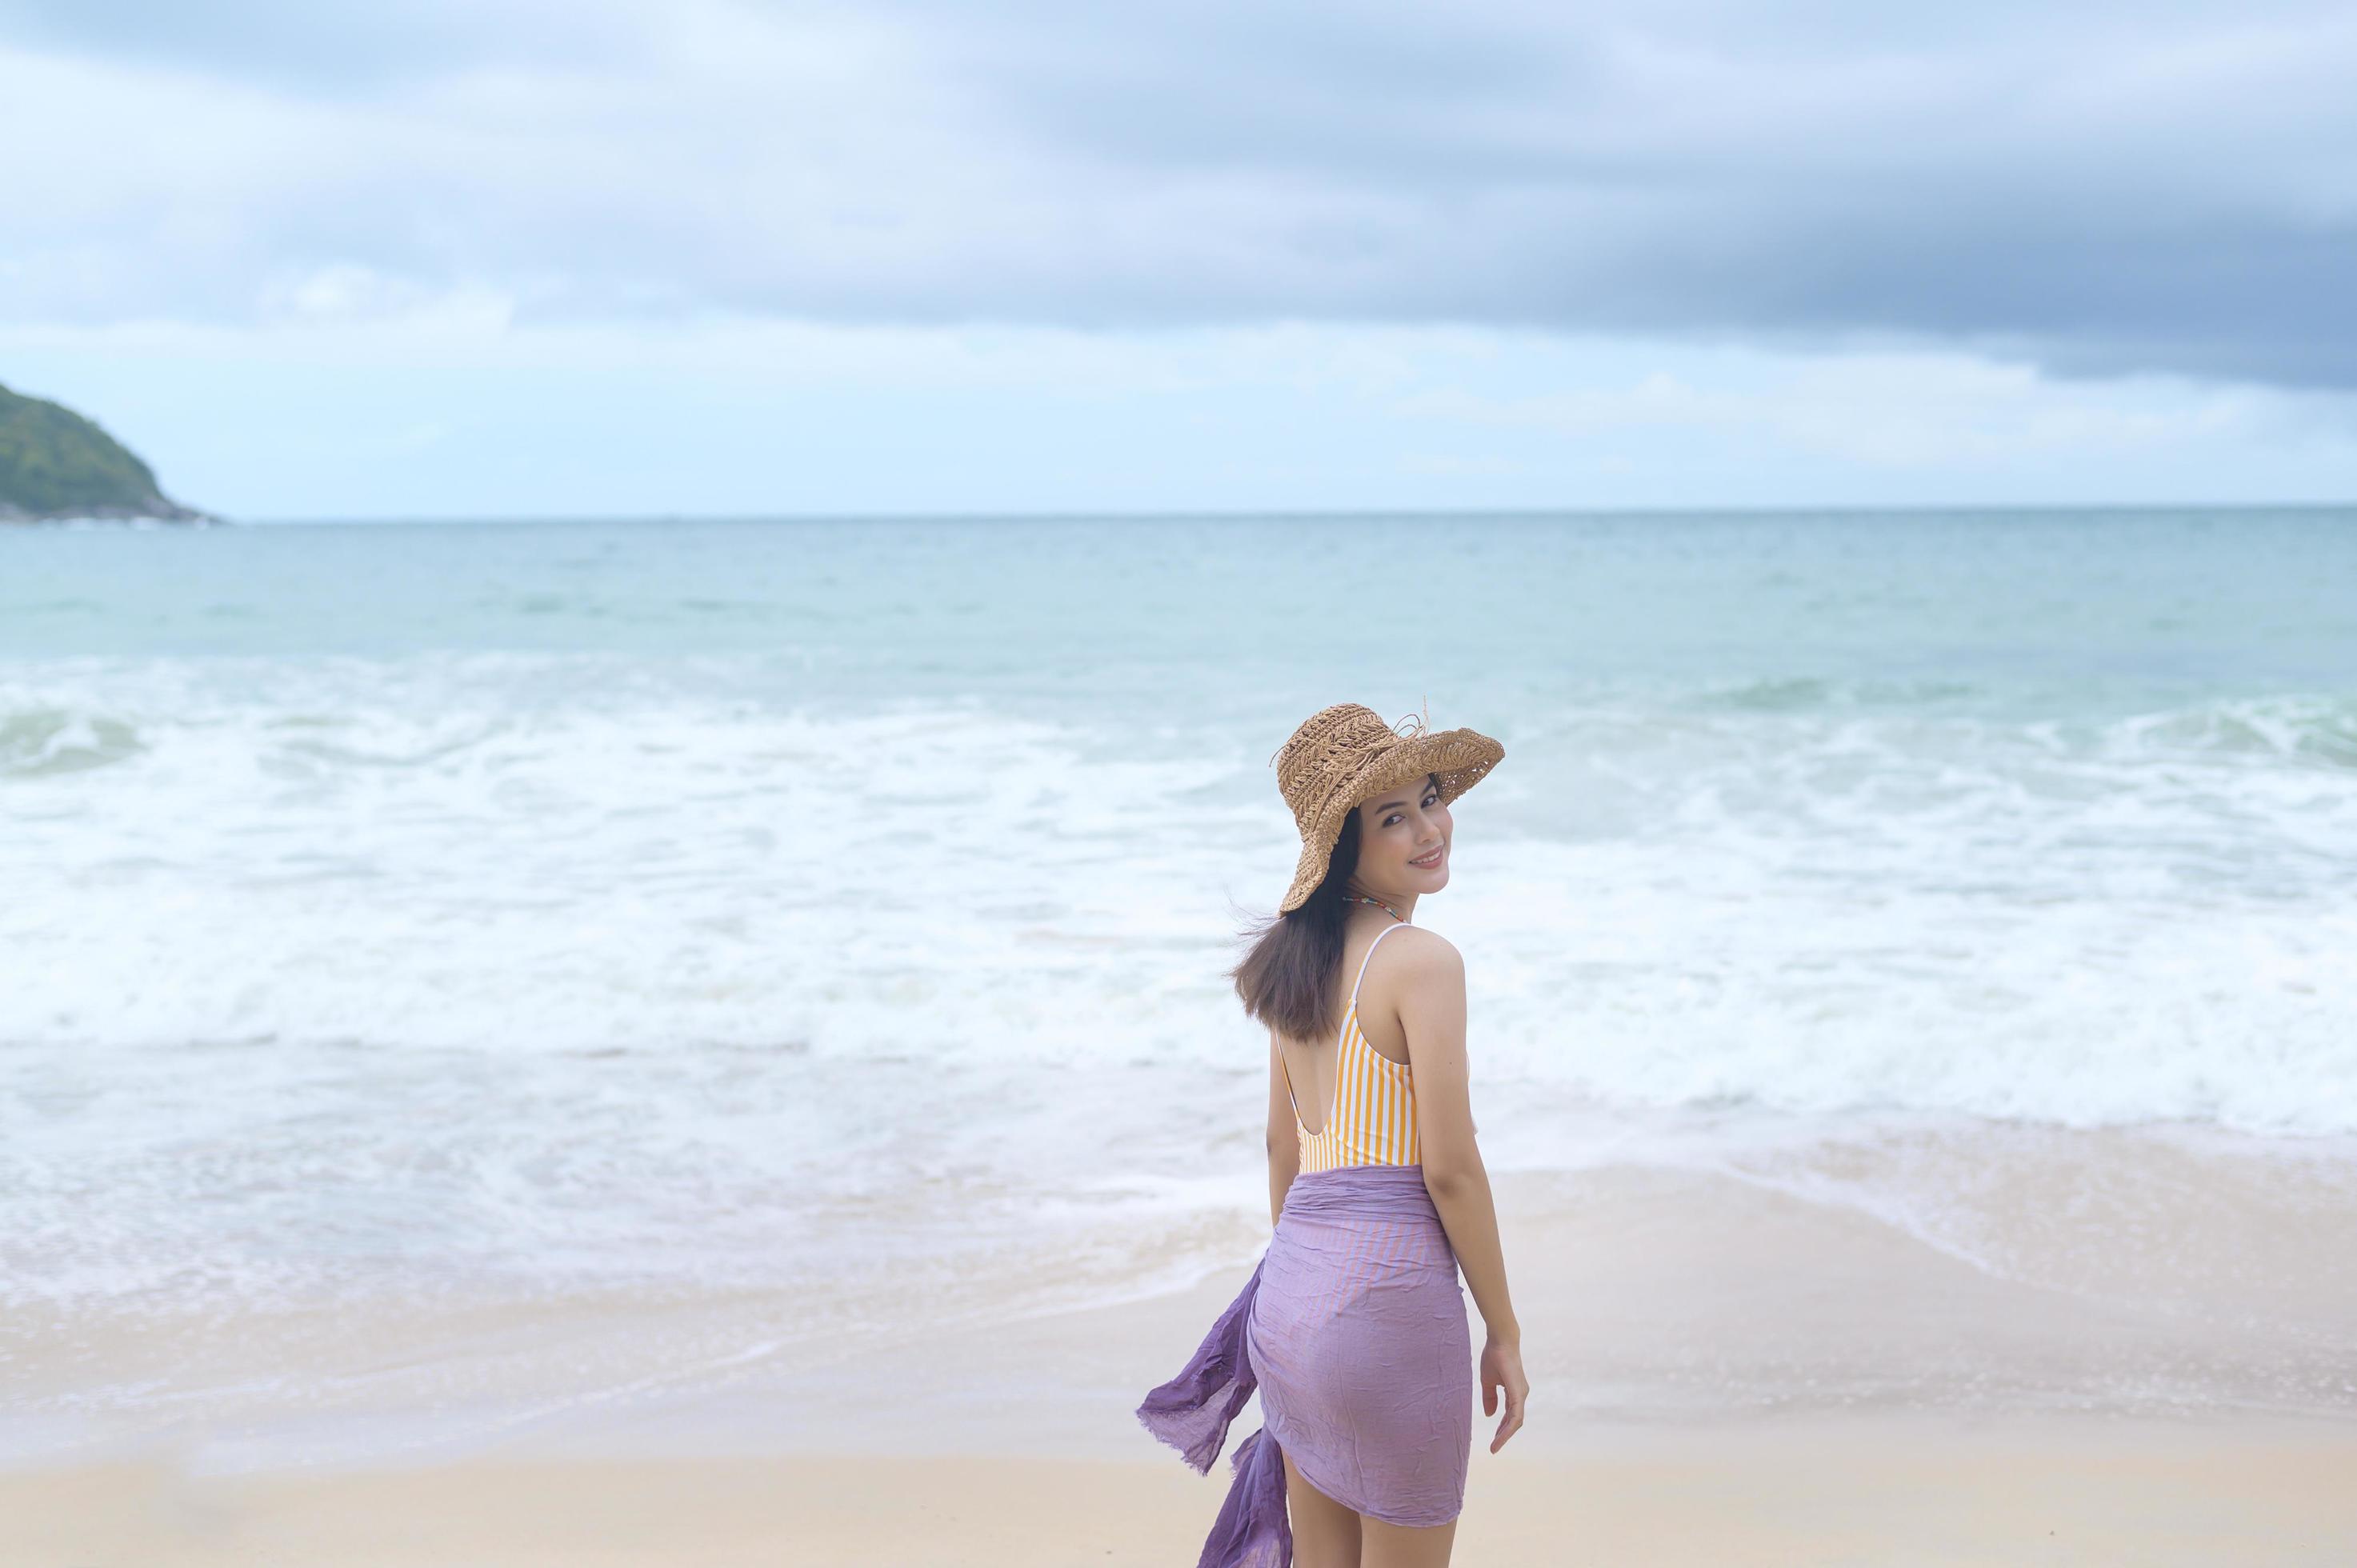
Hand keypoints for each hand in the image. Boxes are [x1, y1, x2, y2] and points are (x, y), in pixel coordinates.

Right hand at [1479, 1333, 1527, 1452]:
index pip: (1510, 1415)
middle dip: (1504, 1434)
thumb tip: (1490, 1416)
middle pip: (1514, 1421)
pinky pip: (1515, 1416)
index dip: (1502, 1428)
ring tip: (1495, 1446)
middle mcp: (1521, 1395)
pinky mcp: (1518, 1394)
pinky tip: (1500, 1436)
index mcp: (1514, 1392)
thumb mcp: (1488, 1381)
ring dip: (1505, 1435)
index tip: (1493, 1440)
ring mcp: (1521, 1394)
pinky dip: (1508, 1428)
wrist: (1499, 1340)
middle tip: (1494, 1447)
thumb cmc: (1494, 1356)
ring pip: (1516, 1422)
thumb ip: (1489, 1398)